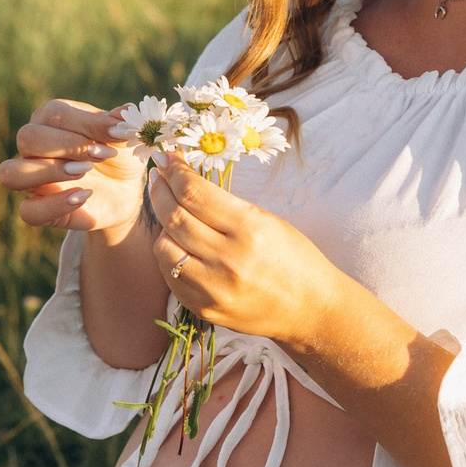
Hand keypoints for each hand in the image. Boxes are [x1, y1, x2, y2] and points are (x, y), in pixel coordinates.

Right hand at [0, 99, 149, 233]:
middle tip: (100, 155)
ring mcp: (31, 180)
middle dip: (66, 145)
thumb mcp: (123, 138)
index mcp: (50, 120)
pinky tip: (83, 197)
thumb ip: (120, 123)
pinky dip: (53, 205)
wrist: (124, 193)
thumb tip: (126, 110)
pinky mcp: (38, 209)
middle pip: (26, 137)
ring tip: (84, 172)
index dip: (86, 124)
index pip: (53, 113)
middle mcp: (33, 148)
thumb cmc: (117, 156)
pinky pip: (27, 211)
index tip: (118, 134)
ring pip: (10, 173)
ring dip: (48, 171)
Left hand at [147, 153, 360, 348]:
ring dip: (163, 227)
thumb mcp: (266, 221)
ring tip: (172, 217)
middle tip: (158, 177)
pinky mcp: (203, 308)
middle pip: (174, 217)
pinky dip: (170, 255)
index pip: (195, 193)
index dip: (173, 171)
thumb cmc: (293, 258)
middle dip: (160, 190)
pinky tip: (179, 245)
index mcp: (250, 230)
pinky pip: (170, 275)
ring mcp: (213, 288)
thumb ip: (225, 206)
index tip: (165, 157)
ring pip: (163, 248)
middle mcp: (228, 260)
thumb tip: (184, 181)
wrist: (308, 309)